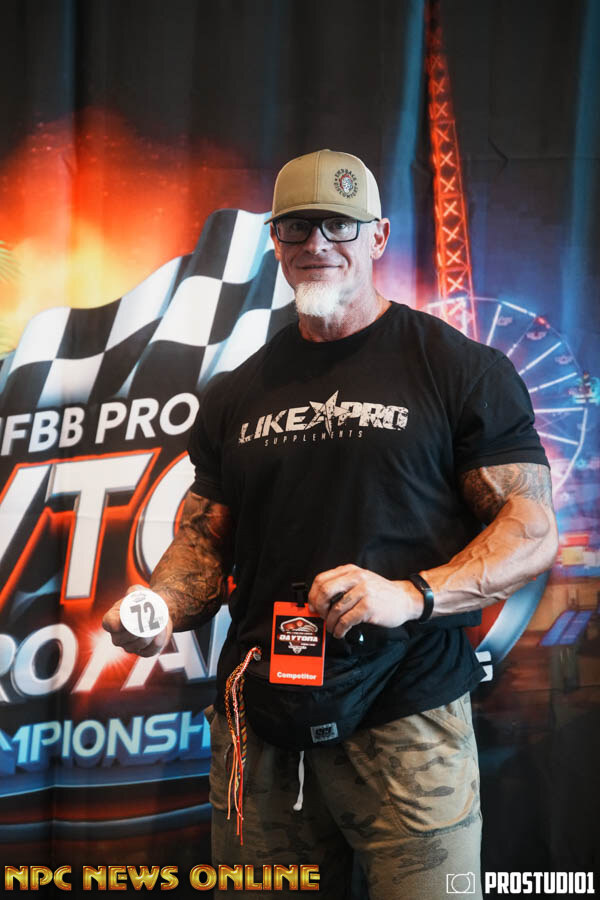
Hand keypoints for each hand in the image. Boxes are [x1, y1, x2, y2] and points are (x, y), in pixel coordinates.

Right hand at [102, 584, 173, 656]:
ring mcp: (129, 646)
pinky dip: (157, 642)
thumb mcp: (138, 592)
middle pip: (123, 639)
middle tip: (149, 619)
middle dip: (136, 630)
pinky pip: (149, 652)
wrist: (158, 610)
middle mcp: (117, 636)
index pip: (109, 624)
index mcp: (112, 619)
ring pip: (138, 645)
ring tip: (158, 623)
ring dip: (150, 635)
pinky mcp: (142, 652)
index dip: (116, 623)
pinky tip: (161, 631)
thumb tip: (132, 594)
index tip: (129, 616)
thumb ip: (134, 591)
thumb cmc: (144, 600)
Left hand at [307, 564, 421, 638]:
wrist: (405, 599)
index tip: (313, 606)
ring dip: (331, 623)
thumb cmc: (381, 592)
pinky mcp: (368, 607)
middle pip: (325, 591)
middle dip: (319, 608)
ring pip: (335, 609)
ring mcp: (363, 592)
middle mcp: (356, 578)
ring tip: (333, 628)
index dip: (313, 595)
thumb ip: (342, 585)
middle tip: (321, 617)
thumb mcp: (361, 580)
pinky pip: (346, 620)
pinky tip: (341, 632)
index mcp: (350, 570)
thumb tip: (318, 600)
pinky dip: (340, 629)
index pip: (321, 580)